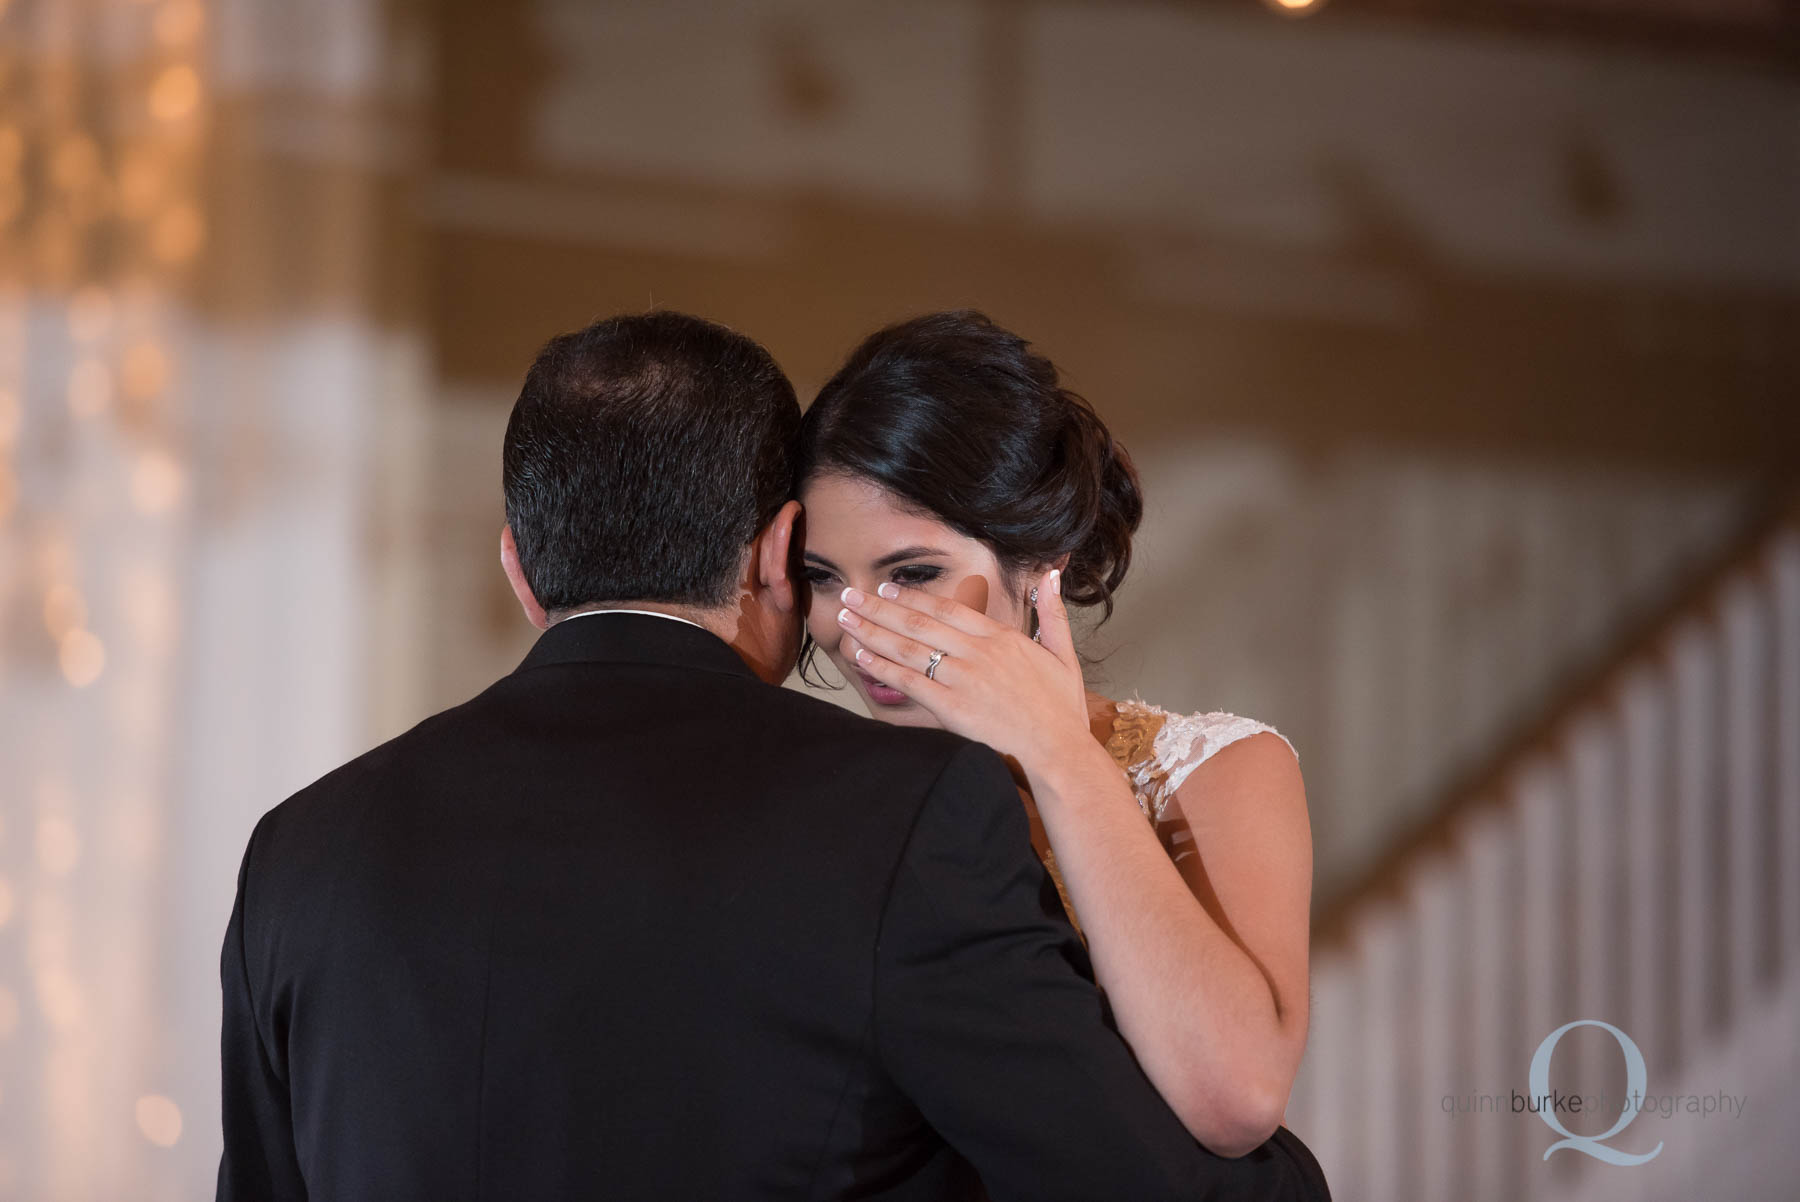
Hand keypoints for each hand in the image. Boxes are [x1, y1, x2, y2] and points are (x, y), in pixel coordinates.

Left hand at [834, 567, 1090, 768]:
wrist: (1058, 751)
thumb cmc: (1061, 709)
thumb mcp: (1064, 654)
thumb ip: (1053, 613)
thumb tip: (1050, 574)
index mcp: (1001, 638)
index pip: (947, 608)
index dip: (912, 596)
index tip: (886, 588)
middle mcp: (977, 652)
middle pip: (918, 622)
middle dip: (879, 606)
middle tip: (850, 595)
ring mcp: (962, 679)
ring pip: (907, 648)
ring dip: (872, 630)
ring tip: (845, 618)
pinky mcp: (951, 708)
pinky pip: (908, 682)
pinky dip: (882, 666)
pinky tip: (860, 655)